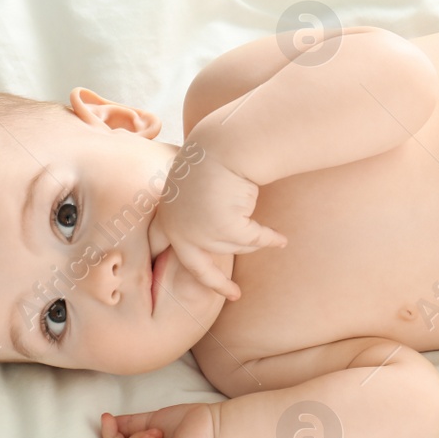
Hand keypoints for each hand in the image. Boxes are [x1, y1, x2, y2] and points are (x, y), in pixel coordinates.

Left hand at [150, 135, 286, 300]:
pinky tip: (281, 240)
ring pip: (233, 247)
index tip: (160, 279)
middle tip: (234, 294)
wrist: (227, 143)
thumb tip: (206, 226)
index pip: (157, 244)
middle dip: (217, 284)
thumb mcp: (193, 181)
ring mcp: (200, 232)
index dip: (160, 261)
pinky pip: (253, 241)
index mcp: (166, 212)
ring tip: (272, 237)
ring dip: (253, 240)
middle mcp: (179, 228)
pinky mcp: (224, 231)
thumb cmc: (215, 154)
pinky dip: (269, 239)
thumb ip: (191, 204)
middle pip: (197, 268)